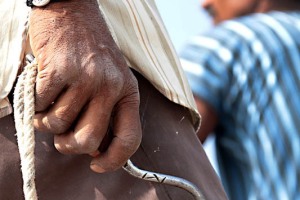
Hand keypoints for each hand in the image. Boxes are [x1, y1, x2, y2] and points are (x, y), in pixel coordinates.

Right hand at [29, 0, 141, 172]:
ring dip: (48, 121)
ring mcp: (85, 78)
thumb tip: (94, 151)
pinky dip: (36, 103)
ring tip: (51, 103)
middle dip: (68, 145)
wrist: (74, 11)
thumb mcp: (112, 80)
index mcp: (128, 92)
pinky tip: (43, 88)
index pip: (130, 139)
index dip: (114, 161)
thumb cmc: (92, 50)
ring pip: (59, 126)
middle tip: (62, 134)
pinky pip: (40, 106)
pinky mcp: (59, 70)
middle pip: (88, 141)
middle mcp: (110, 87)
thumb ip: (107, 113)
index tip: (97, 166)